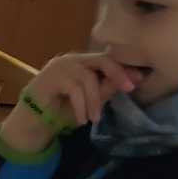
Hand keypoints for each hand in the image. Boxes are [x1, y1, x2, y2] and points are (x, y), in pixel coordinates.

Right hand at [19, 50, 137, 127]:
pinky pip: (73, 89)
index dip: (125, 69)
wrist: (36, 119)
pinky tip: (82, 119)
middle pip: (101, 60)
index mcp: (84, 62)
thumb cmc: (64, 109)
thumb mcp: (92, 100)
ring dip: (94, 100)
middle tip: (129, 89)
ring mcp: (60, 65)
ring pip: (87, 78)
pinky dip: (81, 106)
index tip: (141, 79)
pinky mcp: (50, 75)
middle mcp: (72, 59)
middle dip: (117, 74)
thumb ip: (108, 88)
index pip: (108, 59)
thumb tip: (134, 79)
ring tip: (95, 118)